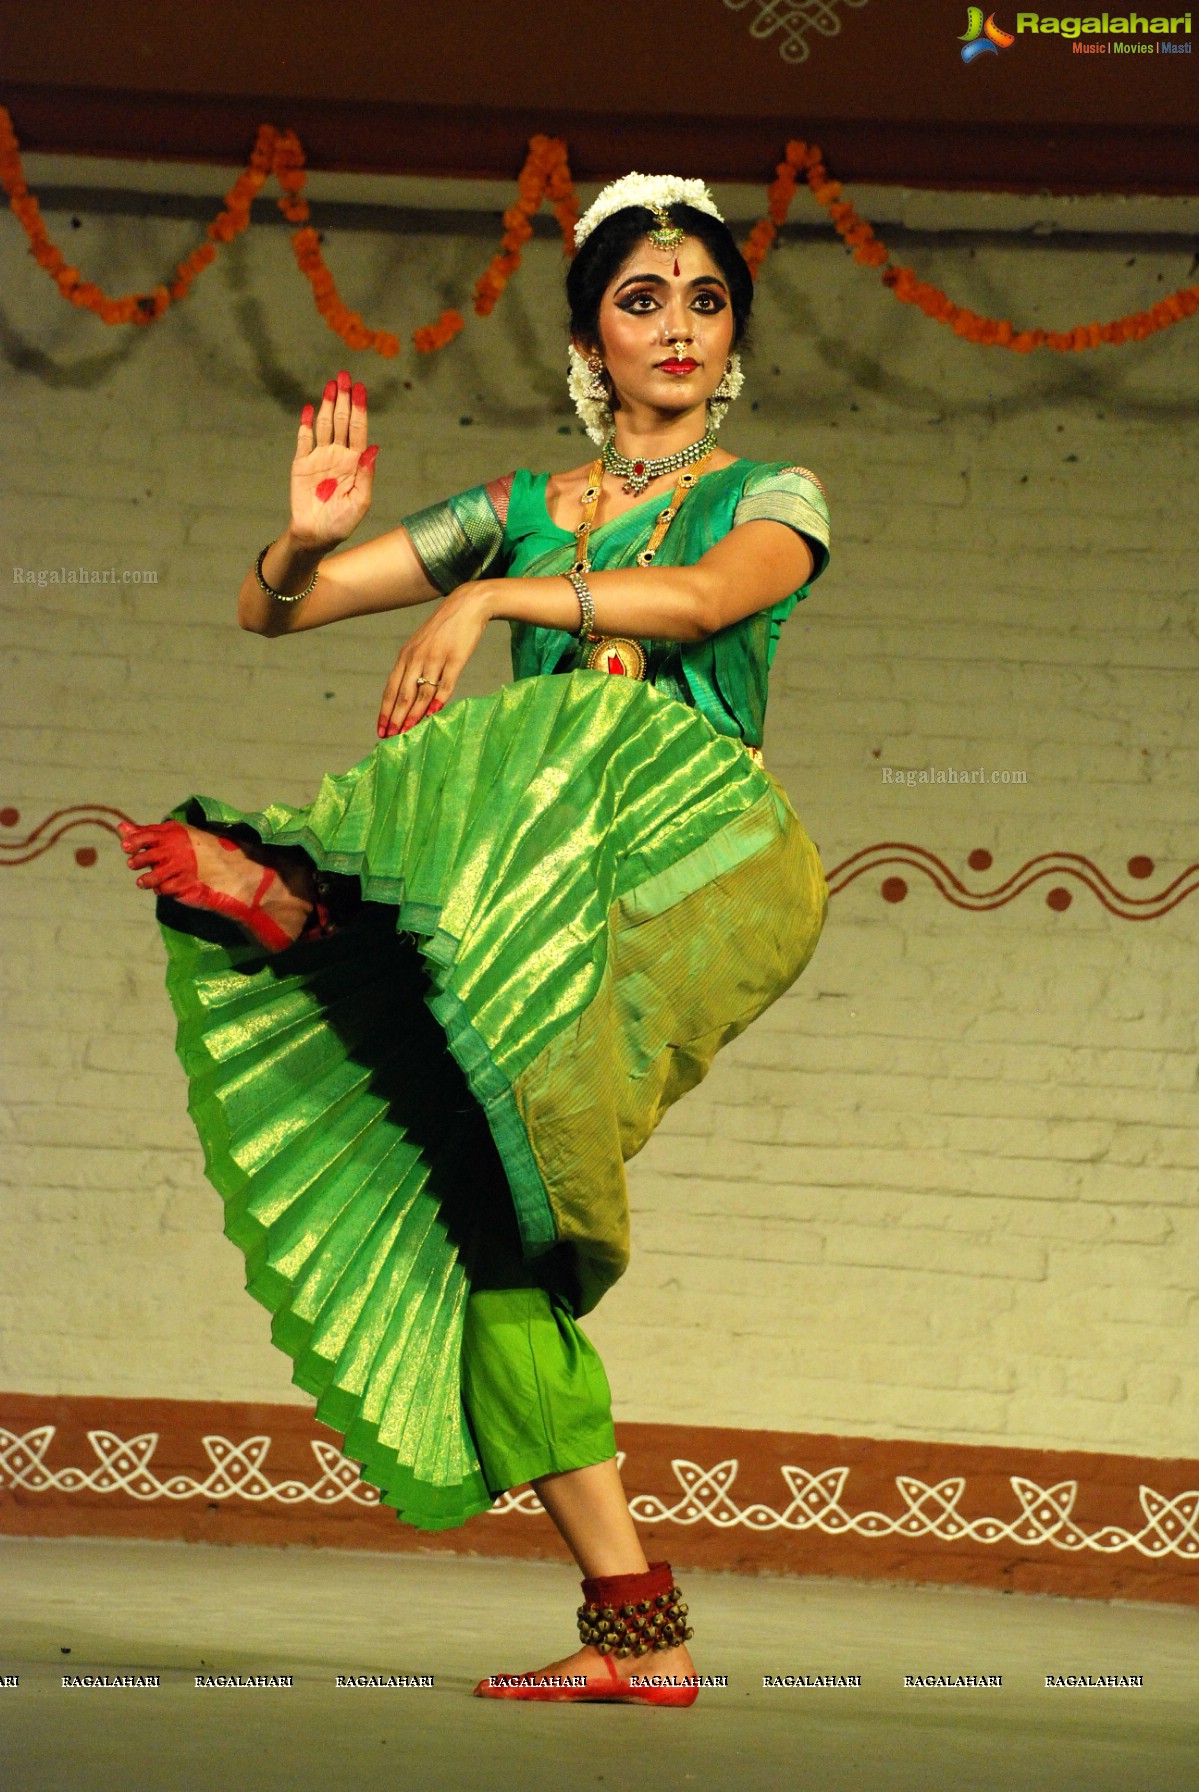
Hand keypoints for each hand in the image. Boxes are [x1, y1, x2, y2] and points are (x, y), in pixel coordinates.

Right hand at [290, 369, 378, 550]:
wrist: (315, 535)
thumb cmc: (341, 523)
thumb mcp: (360, 503)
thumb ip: (366, 476)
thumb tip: (374, 450)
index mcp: (355, 463)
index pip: (359, 430)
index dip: (360, 409)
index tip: (360, 389)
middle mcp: (339, 455)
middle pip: (343, 421)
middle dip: (344, 399)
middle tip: (344, 376)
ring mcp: (320, 457)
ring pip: (325, 425)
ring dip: (327, 405)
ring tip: (330, 385)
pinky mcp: (301, 463)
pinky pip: (303, 440)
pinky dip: (305, 425)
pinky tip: (308, 410)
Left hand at [377, 583, 493, 737]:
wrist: (466, 605)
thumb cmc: (444, 629)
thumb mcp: (422, 645)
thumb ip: (413, 667)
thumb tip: (407, 694)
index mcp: (406, 655)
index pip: (391, 688)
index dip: (386, 710)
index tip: (380, 729)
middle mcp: (417, 657)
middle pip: (403, 694)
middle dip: (395, 718)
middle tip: (389, 738)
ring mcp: (435, 658)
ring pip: (421, 692)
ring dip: (413, 715)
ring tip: (407, 733)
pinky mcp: (455, 658)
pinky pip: (445, 684)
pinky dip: (438, 701)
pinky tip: (432, 715)